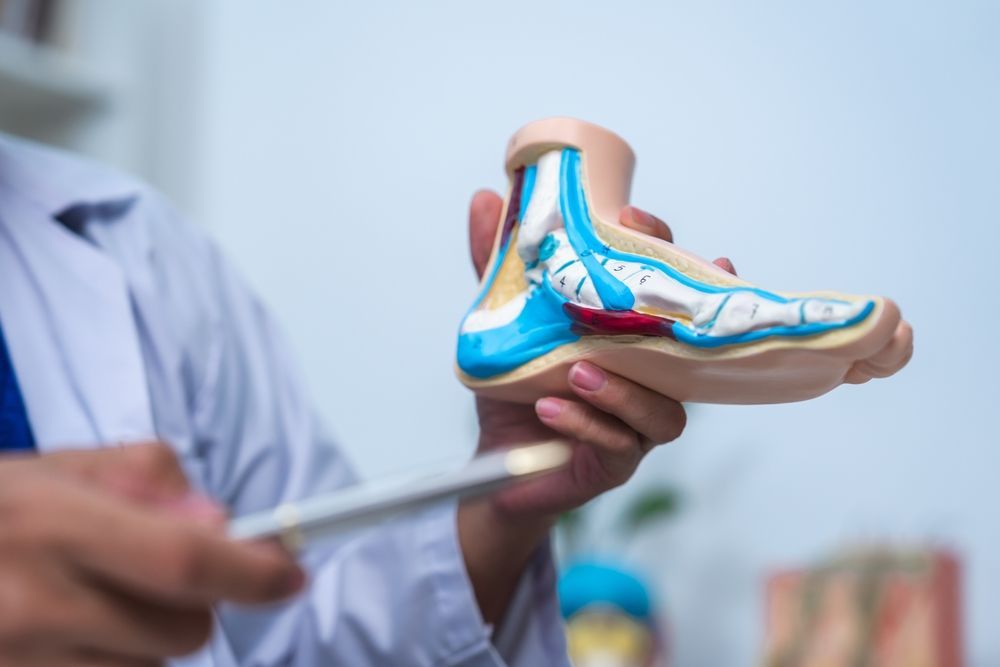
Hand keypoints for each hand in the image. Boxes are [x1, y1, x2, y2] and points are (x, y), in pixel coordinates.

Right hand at [0, 444, 302, 665]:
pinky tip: (69, 631)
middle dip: (196, 605)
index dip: (254, 572)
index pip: (185, 560)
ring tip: (93, 600)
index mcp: (52, 525)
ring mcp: (20, 659)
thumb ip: (152, 481)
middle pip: (182, 633)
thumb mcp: (63, 465)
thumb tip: (222, 525)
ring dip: (147, 640)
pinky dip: (109, 663)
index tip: (291, 574)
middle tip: (157, 575)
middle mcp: (33, 603)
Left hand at [459, 191, 735, 621]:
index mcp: (632, 337)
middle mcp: (650, 379)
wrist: (497, 466)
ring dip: (623, 389)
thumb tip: (486, 198)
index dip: (664, 249)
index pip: (667, 286)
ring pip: (662, 410)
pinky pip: (620, 449)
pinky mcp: (616, 466)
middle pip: (688, 347)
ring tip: (577, 369)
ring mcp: (639, 426)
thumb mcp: (504, 321)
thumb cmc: (516, 388)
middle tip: (626, 294)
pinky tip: (551, 408)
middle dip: (670, 313)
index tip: (633, 217)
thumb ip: (498, 267)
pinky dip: (587, 424)